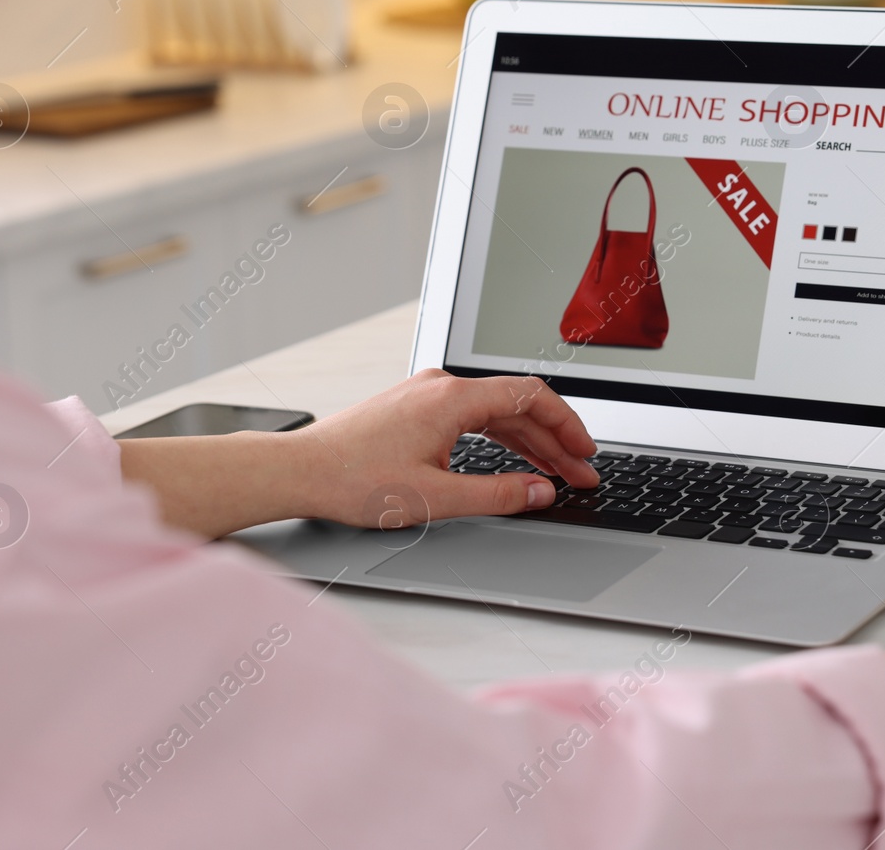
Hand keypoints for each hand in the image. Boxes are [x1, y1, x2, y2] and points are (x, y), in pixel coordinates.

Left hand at [119, 371, 599, 538]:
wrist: (299, 471)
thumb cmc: (353, 479)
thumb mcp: (436, 497)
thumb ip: (497, 494)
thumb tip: (540, 492)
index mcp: (453, 399)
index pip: (531, 397)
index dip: (567, 425)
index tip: (586, 453)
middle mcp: (441, 388)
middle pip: (517, 406)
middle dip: (554, 441)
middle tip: (580, 474)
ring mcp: (425, 396)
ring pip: (494, 414)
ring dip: (529, 442)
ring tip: (554, 473)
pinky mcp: (413, 410)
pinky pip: (471, 418)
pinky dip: (499, 440)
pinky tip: (511, 462)